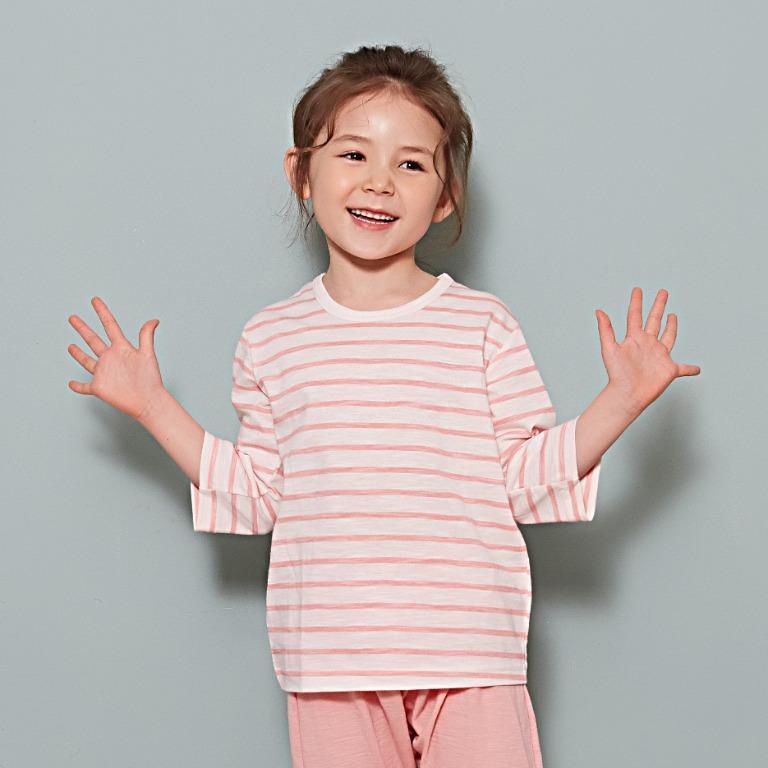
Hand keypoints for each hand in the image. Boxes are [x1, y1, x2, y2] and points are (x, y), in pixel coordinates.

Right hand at [67, 297, 164, 420]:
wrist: (148, 401)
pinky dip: (77, 386)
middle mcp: (111, 359)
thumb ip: (146, 336)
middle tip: (73, 318)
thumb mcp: (148, 355)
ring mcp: (104, 373)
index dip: (102, 312)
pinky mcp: (99, 388)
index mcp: (121, 348)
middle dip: (83, 329)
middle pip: (93, 340)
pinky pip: (84, 387)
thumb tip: (154, 320)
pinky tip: (71, 383)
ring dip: (78, 354)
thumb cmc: (150, 379)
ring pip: (87, 361)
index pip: (110, 326)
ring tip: (71, 346)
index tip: (95, 300)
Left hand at [595, 287, 700, 417]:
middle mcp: (647, 344)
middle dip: (658, 306)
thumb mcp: (610, 349)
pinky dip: (690, 368)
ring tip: (672, 316)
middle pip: (654, 320)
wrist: (627, 394)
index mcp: (634, 339)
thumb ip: (606, 330)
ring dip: (671, 326)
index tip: (637, 289)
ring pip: (668, 337)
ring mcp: (659, 356)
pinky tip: (697, 369)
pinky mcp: (668, 370)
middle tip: (663, 292)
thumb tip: (598, 311)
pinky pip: (683, 368)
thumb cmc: (617, 374)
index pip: (635, 315)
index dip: (636, 302)